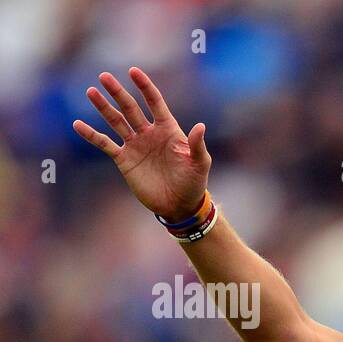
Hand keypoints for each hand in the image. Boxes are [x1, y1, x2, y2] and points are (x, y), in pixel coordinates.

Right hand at [72, 67, 210, 222]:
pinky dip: (92, 135)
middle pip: (130, 108)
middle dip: (118, 92)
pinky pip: (105, 144)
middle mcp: (149, 133)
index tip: (133, 71)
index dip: (144, 87)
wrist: (179, 206)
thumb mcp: (199, 164)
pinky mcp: (124, 160)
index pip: (155, 103)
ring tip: (91, 92)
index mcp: (168, 130)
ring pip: (116, 121)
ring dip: (103, 107)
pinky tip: (78, 125)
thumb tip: (200, 126)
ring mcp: (135, 145)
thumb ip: (197, 145)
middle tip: (104, 76)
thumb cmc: (193, 183)